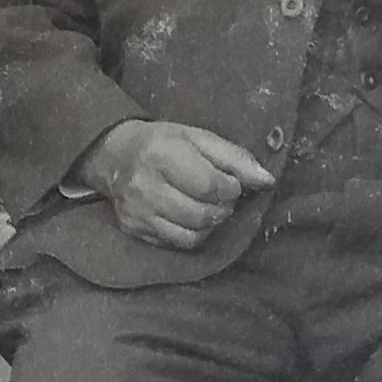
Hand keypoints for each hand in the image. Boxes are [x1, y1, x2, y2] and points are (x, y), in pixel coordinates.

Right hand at [80, 119, 276, 251]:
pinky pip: (177, 244)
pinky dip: (193, 234)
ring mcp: (137, 212)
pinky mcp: (134, 229)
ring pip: (192, 234)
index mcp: (161, 155)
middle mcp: (144, 186)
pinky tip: (191, 218)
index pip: (210, 185)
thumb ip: (234, 158)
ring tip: (208, 207)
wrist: (114, 156)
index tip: (232, 184)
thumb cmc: (163, 143)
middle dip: (223, 207)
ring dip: (210, 223)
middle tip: (222, 197)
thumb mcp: (198, 138)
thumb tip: (267, 181)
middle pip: (202, 214)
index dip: (231, 188)